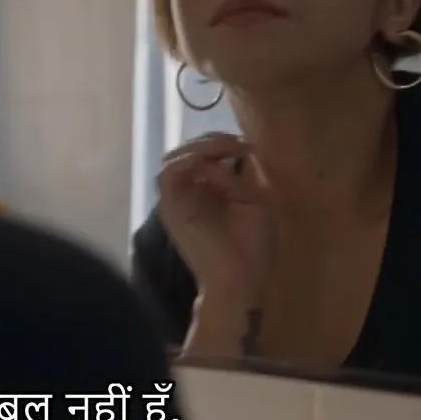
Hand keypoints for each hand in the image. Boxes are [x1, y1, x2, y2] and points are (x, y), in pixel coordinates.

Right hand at [157, 133, 272, 302]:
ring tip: (221, 149)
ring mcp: (177, 199)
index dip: (221, 143)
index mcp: (210, 189)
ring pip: (174, 158)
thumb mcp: (252, 200)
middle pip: (187, 152)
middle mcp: (190, 191)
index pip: (205, 155)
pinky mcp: (170, 208)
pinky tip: (206, 162)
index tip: (245, 144)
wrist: (240, 277)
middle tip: (232, 143)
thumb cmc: (253, 244)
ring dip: (196, 148)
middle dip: (209, 141)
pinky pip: (167, 174)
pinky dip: (184, 161)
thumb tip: (219, 156)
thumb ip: (233, 176)